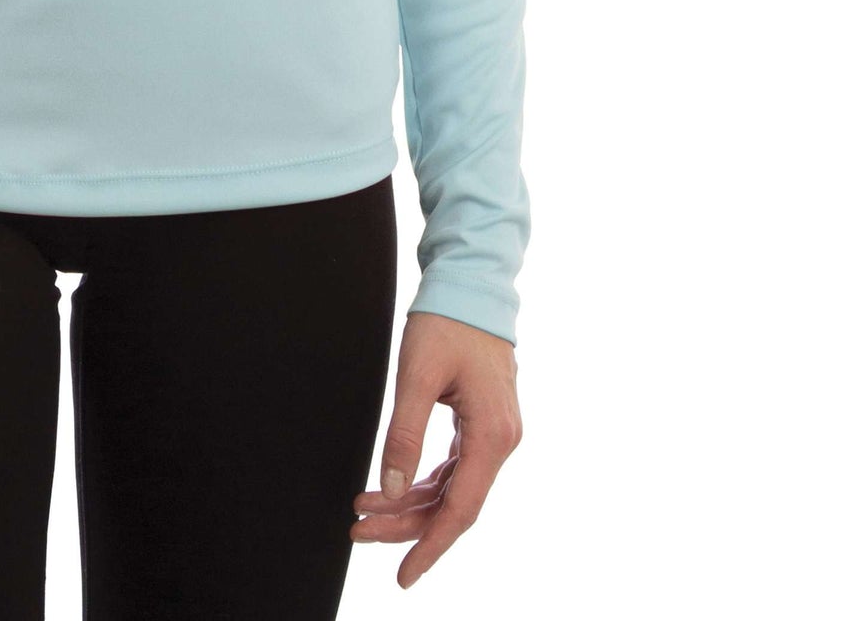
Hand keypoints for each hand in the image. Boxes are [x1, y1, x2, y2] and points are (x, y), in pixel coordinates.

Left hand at [349, 310, 521, 587]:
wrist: (470, 284)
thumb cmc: (446, 323)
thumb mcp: (417, 377)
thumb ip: (404, 434)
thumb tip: (391, 489)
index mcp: (492, 435)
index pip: (461, 510)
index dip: (430, 545)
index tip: (403, 575)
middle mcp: (501, 440)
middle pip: (453, 503)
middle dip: (405, 523)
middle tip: (358, 530)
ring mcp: (493, 432)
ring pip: (451, 487)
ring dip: (410, 503)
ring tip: (364, 510)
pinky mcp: (481, 422)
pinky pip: (453, 467)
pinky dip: (422, 481)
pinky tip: (393, 488)